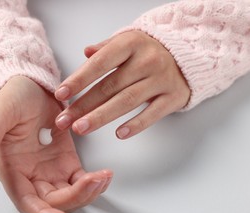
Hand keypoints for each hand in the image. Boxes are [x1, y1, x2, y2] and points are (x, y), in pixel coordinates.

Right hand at [0, 76, 112, 212]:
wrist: (27, 85)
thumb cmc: (9, 98)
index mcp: (12, 169)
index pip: (27, 201)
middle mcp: (30, 175)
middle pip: (53, 201)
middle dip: (75, 198)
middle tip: (94, 182)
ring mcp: (50, 169)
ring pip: (69, 194)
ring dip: (88, 192)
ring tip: (104, 177)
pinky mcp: (66, 160)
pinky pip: (80, 180)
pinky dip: (93, 181)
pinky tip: (104, 174)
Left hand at [54, 30, 190, 138]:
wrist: (188, 55)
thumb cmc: (150, 51)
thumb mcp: (128, 41)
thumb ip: (106, 47)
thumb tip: (86, 53)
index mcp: (131, 44)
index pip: (100, 63)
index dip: (79, 79)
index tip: (61, 94)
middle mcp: (147, 60)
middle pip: (110, 86)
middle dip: (83, 105)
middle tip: (64, 121)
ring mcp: (161, 79)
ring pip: (127, 101)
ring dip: (101, 117)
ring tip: (81, 128)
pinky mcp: (173, 97)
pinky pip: (153, 113)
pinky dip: (136, 124)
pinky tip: (119, 134)